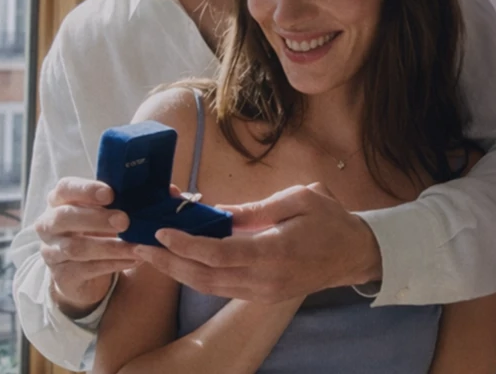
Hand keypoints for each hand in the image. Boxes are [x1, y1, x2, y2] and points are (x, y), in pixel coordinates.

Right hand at [35, 177, 174, 316]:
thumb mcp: (113, 211)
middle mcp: (49, 224)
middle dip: (96, 218)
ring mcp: (52, 251)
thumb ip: (138, 200)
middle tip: (125, 220)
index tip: (110, 193)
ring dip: (109, 246)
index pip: (65, 188)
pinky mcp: (62, 275)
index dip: (85, 189)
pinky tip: (134, 260)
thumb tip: (174, 192)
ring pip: (76, 247)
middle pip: (64, 217)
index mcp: (60, 201)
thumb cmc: (99, 230)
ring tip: (136, 246)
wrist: (81, 271)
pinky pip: (86, 269)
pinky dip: (112, 264)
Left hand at [133, 183, 382, 302]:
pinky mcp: (262, 295)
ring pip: (209, 287)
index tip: (163, 231)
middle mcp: (264, 279)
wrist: (357, 254)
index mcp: (274, 252)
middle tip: (138, 247)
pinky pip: (221, 289)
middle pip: (205, 276)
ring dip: (177, 272)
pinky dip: (197, 277)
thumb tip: (217, 212)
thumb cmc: (332, 220)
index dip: (187, 244)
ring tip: (150, 256)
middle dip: (169, 262)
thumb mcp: (299, 199)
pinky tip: (180, 263)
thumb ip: (256, 208)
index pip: (219, 253)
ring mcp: (263, 291)